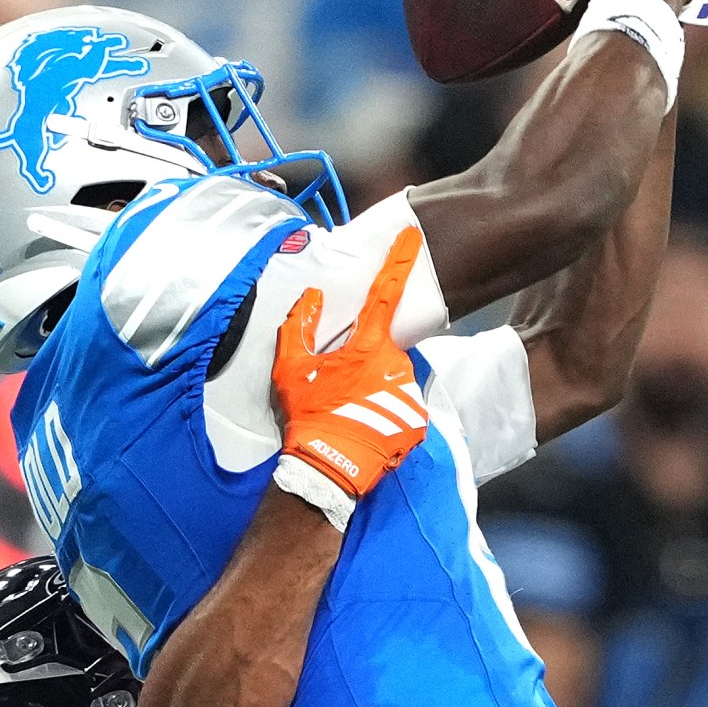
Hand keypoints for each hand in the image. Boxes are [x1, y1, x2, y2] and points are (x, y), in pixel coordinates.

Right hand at [272, 228, 429, 505]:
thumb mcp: (290, 369)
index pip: (385, 295)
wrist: (328, 467)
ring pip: (394, 380)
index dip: (398, 263)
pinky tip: (368, 429)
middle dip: (367, 366)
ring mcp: (409, 393)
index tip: (413, 239)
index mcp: (367, 346)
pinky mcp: (417, 421)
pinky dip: (387, 416)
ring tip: (354, 415)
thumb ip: (299, 326)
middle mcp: (395, 364)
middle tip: (344, 392)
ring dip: (377, 392)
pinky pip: (403, 409)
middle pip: (385, 350)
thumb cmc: (309, 416)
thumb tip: (313, 297)